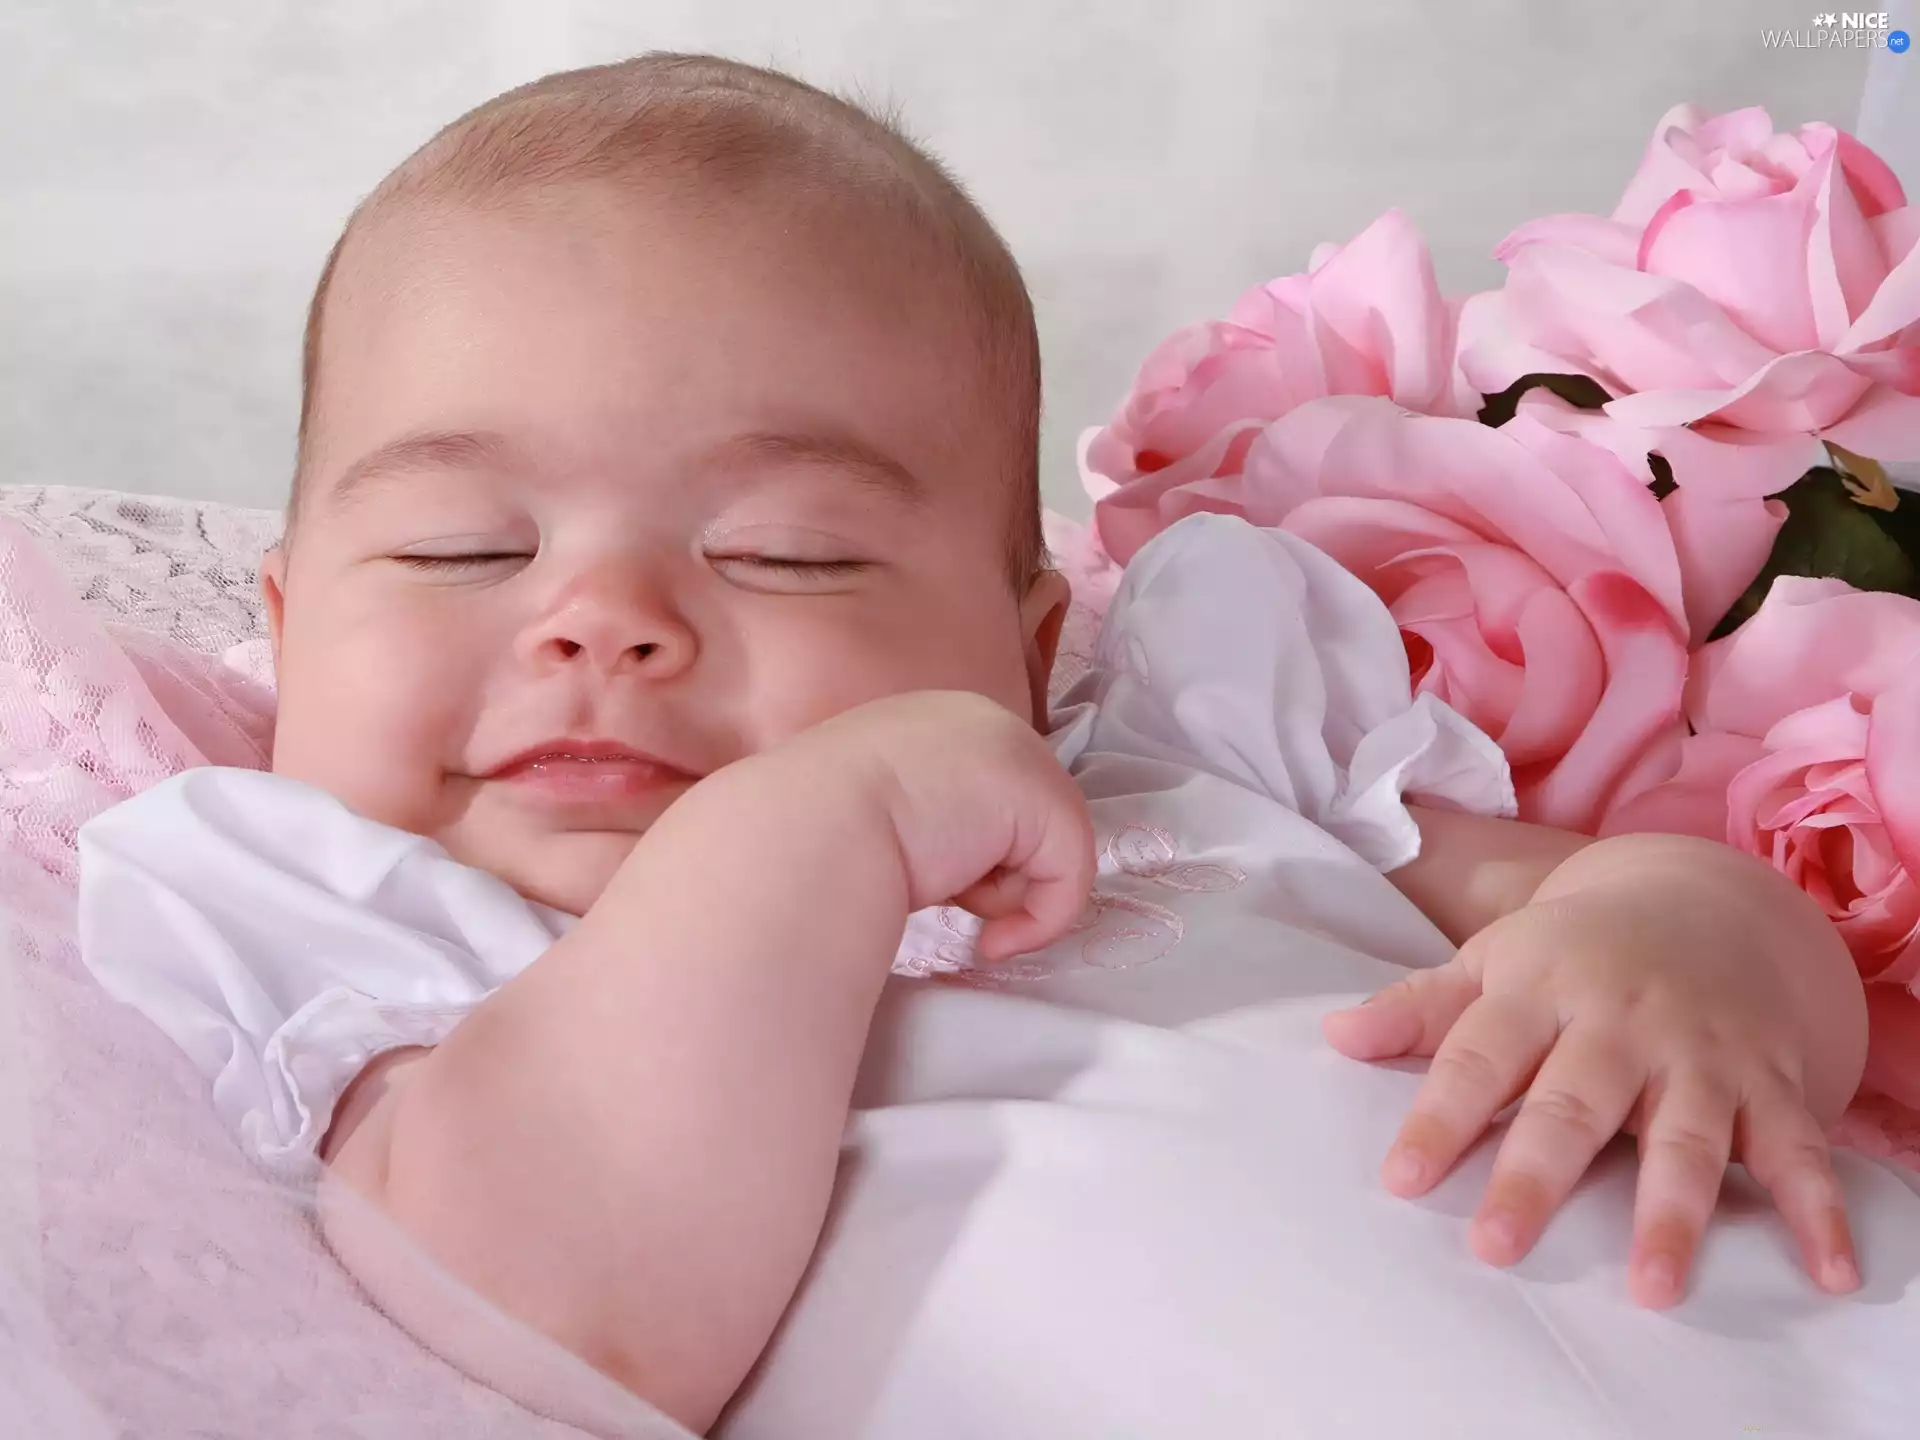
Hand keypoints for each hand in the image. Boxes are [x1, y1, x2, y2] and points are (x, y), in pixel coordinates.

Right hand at [779, 690, 1096, 961]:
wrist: (809, 830)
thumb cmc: (815, 832)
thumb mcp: (870, 812)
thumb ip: (922, 818)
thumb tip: (957, 862)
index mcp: (931, 720)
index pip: (982, 795)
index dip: (972, 852)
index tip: (939, 890)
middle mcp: (980, 719)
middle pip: (1024, 817)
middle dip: (995, 873)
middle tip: (949, 901)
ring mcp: (1015, 749)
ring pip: (1049, 847)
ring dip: (1006, 895)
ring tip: (951, 898)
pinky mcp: (1041, 794)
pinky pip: (1071, 873)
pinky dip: (1041, 919)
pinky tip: (990, 938)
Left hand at [1323, 839, 1864, 1307]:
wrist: (1703, 899)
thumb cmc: (1573, 953)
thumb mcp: (1492, 963)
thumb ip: (1418, 1008)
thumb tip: (1334, 1035)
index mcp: (1539, 990)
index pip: (1478, 1058)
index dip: (1437, 1118)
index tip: (1401, 1180)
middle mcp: (1620, 1021)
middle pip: (1572, 1104)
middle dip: (1535, 1176)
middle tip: (1497, 1247)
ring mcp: (1698, 1052)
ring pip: (1684, 1135)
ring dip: (1671, 1210)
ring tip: (1651, 1286)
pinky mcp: (1767, 1079)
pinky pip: (1797, 1149)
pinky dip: (1818, 1210)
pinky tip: (1826, 1270)